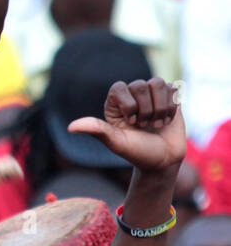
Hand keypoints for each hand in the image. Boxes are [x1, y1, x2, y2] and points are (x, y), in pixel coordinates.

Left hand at [67, 79, 185, 174]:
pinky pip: (173, 89)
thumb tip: (70, 128)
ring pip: (157, 83)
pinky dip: (172, 108)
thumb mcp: (116, 142)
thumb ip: (96, 130)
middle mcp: (132, 96)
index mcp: (115, 104)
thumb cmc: (137, 152)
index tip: (131, 123)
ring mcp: (151, 96)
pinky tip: (167, 120)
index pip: (119, 88)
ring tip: (156, 124)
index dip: (129, 105)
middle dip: (146, 110)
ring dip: (160, 108)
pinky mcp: (169, 98)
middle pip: (140, 85)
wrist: (163, 162)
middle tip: (144, 126)